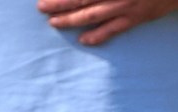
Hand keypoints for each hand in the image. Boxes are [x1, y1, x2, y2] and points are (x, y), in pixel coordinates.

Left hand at [34, 0, 177, 45]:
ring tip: (54, 23)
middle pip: (82, 0)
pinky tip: (84, 40)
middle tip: (41, 8)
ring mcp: (126, 7)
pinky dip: (99, 35)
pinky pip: (114, 29)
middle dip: (59, 4)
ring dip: (72, 20)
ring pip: (93, 15)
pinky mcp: (136, 19)